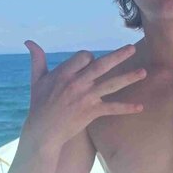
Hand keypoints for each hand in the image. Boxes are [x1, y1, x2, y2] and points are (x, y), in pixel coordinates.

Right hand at [22, 41, 145, 145]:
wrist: (42, 131)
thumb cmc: (38, 104)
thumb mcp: (36, 80)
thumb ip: (36, 59)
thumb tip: (28, 41)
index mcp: (64, 73)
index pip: (85, 57)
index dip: (89, 57)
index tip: (89, 61)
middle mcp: (77, 83)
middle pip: (101, 65)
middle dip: (118, 56)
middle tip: (132, 47)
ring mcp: (86, 97)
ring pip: (111, 84)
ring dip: (128, 78)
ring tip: (144, 72)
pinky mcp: (91, 112)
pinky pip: (112, 108)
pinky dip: (126, 108)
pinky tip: (140, 107)